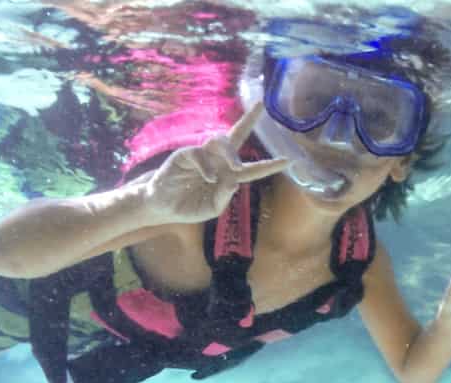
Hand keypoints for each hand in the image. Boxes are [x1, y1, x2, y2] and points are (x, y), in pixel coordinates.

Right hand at [143, 102, 290, 223]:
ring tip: (236, 166)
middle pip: (237, 136)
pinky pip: (200, 154)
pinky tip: (208, 178)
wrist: (162, 206)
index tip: (288, 160)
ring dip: (231, 152)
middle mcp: (219, 161)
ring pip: (221, 141)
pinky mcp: (186, 154)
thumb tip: (234, 181)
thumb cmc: (188, 206)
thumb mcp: (211, 209)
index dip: (270, 165)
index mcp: (228, 175)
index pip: (253, 169)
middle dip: (249, 119)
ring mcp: (203, 156)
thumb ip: (224, 197)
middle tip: (261, 106)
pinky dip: (206, 167)